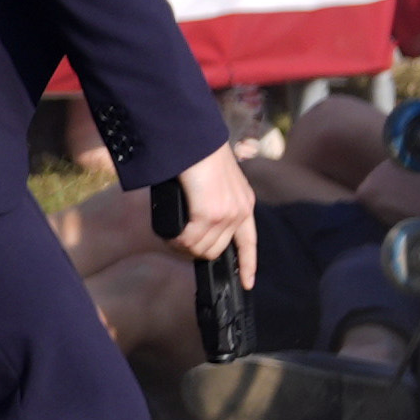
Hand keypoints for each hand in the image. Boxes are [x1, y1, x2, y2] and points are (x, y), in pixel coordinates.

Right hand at [165, 144, 260, 285]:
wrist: (192, 137)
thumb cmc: (196, 153)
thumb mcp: (214, 181)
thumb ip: (211, 200)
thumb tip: (195, 222)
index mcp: (244, 203)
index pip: (249, 242)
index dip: (248, 265)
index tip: (246, 283)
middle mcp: (239, 211)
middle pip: (216, 252)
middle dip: (194, 251)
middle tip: (177, 240)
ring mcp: (226, 214)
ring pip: (201, 249)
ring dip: (182, 246)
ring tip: (171, 233)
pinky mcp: (209, 213)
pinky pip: (189, 241)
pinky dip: (176, 241)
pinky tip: (170, 233)